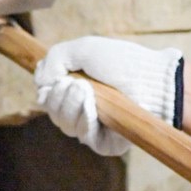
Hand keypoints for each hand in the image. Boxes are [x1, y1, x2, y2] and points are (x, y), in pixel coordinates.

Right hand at [33, 36, 183, 156]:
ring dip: (71, 105)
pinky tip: (93, 108)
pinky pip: (83, 136)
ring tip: (87, 91)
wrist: (150, 80)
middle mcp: (82, 107)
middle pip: (52, 110)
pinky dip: (84, 120)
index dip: (47, 87)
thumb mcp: (84, 48)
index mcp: (76, 86)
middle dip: (58, 96)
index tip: (55, 77)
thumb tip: (40, 80)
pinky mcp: (104, 142)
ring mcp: (93, 125)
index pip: (47, 94)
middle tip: (75, 85)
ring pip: (64, 124)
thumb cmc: (121, 61)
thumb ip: (55, 58)